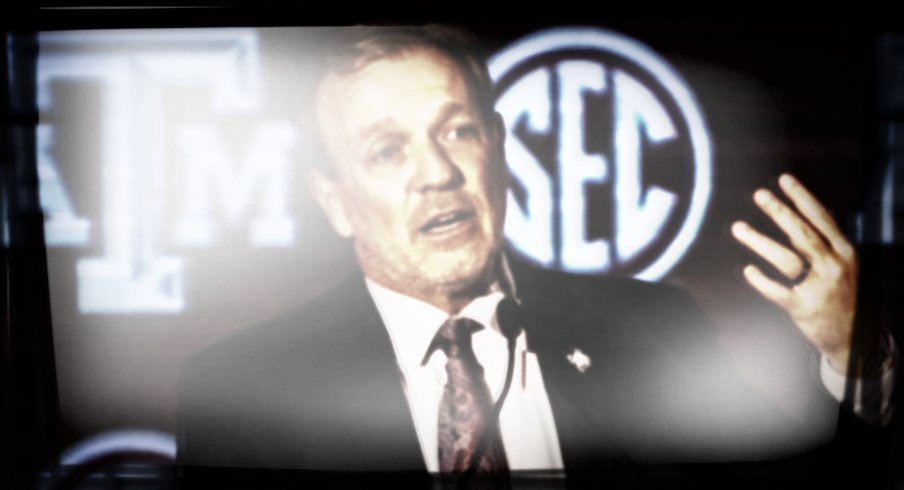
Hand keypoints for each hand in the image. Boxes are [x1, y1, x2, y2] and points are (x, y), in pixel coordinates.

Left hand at [731, 174, 856, 371]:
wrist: (854, 336)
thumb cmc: (844, 293)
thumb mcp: (847, 263)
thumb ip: (832, 238)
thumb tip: (824, 208)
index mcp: (845, 251)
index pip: (821, 218)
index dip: (802, 197)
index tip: (784, 179)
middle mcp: (834, 266)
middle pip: (802, 234)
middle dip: (779, 212)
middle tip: (758, 195)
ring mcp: (819, 287)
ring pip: (786, 259)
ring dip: (759, 241)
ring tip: (738, 228)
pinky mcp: (804, 308)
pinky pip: (778, 291)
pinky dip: (761, 280)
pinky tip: (747, 270)